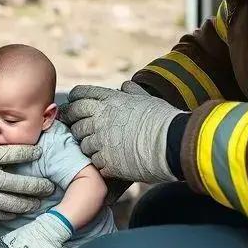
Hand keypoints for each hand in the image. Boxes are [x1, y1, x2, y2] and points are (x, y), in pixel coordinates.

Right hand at [0, 103, 55, 219]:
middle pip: (19, 183)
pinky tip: (14, 215)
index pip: (15, 153)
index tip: (40, 152)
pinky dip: (7, 214)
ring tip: (38, 204)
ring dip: (26, 203)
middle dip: (37, 186)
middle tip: (49, 186)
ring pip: (11, 202)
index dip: (30, 153)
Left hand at [61, 83, 182, 182]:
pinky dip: (99, 162)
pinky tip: (109, 162)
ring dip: (88, 145)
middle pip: (75, 120)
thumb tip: (126, 85)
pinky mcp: (106, 161)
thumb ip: (132, 92)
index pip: (80, 95)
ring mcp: (101, 140)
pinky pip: (94, 161)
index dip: (75, 100)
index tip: (75, 106)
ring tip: (100, 148)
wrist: (172, 143)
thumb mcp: (147, 99)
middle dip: (74, 123)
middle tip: (79, 129)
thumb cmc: (163, 119)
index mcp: (109, 100)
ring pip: (82, 143)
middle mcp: (100, 118)